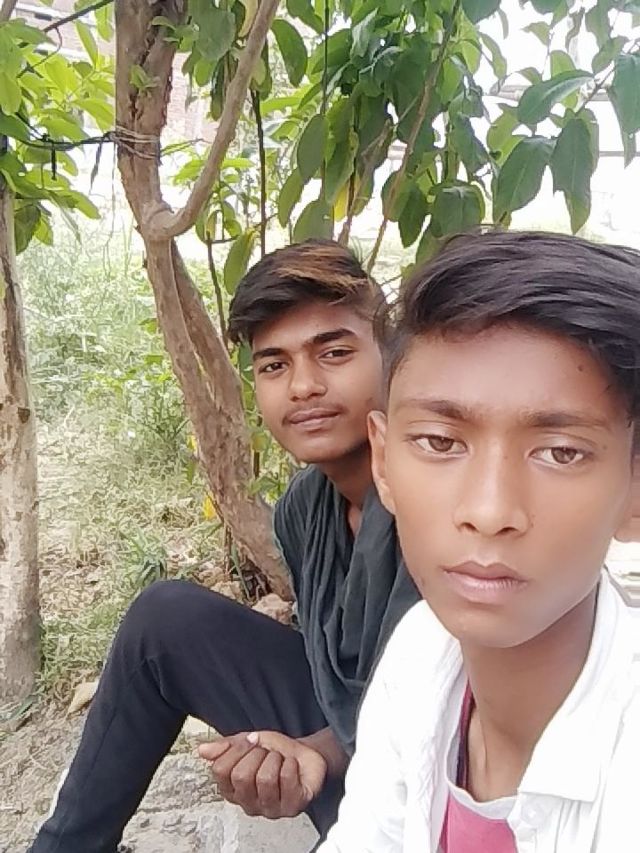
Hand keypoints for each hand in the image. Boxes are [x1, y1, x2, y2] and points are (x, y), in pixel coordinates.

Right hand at [198, 730, 326, 818]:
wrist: (306, 754)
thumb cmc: (277, 752)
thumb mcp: (250, 742)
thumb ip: (226, 746)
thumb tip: (202, 750)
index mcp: (233, 789)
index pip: (220, 771)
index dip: (237, 749)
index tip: (250, 741)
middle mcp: (249, 804)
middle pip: (241, 776)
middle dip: (258, 754)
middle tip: (268, 754)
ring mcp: (270, 810)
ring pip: (264, 779)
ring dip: (275, 759)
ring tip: (280, 761)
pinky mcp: (292, 808)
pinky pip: (286, 781)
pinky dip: (291, 765)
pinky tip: (292, 767)